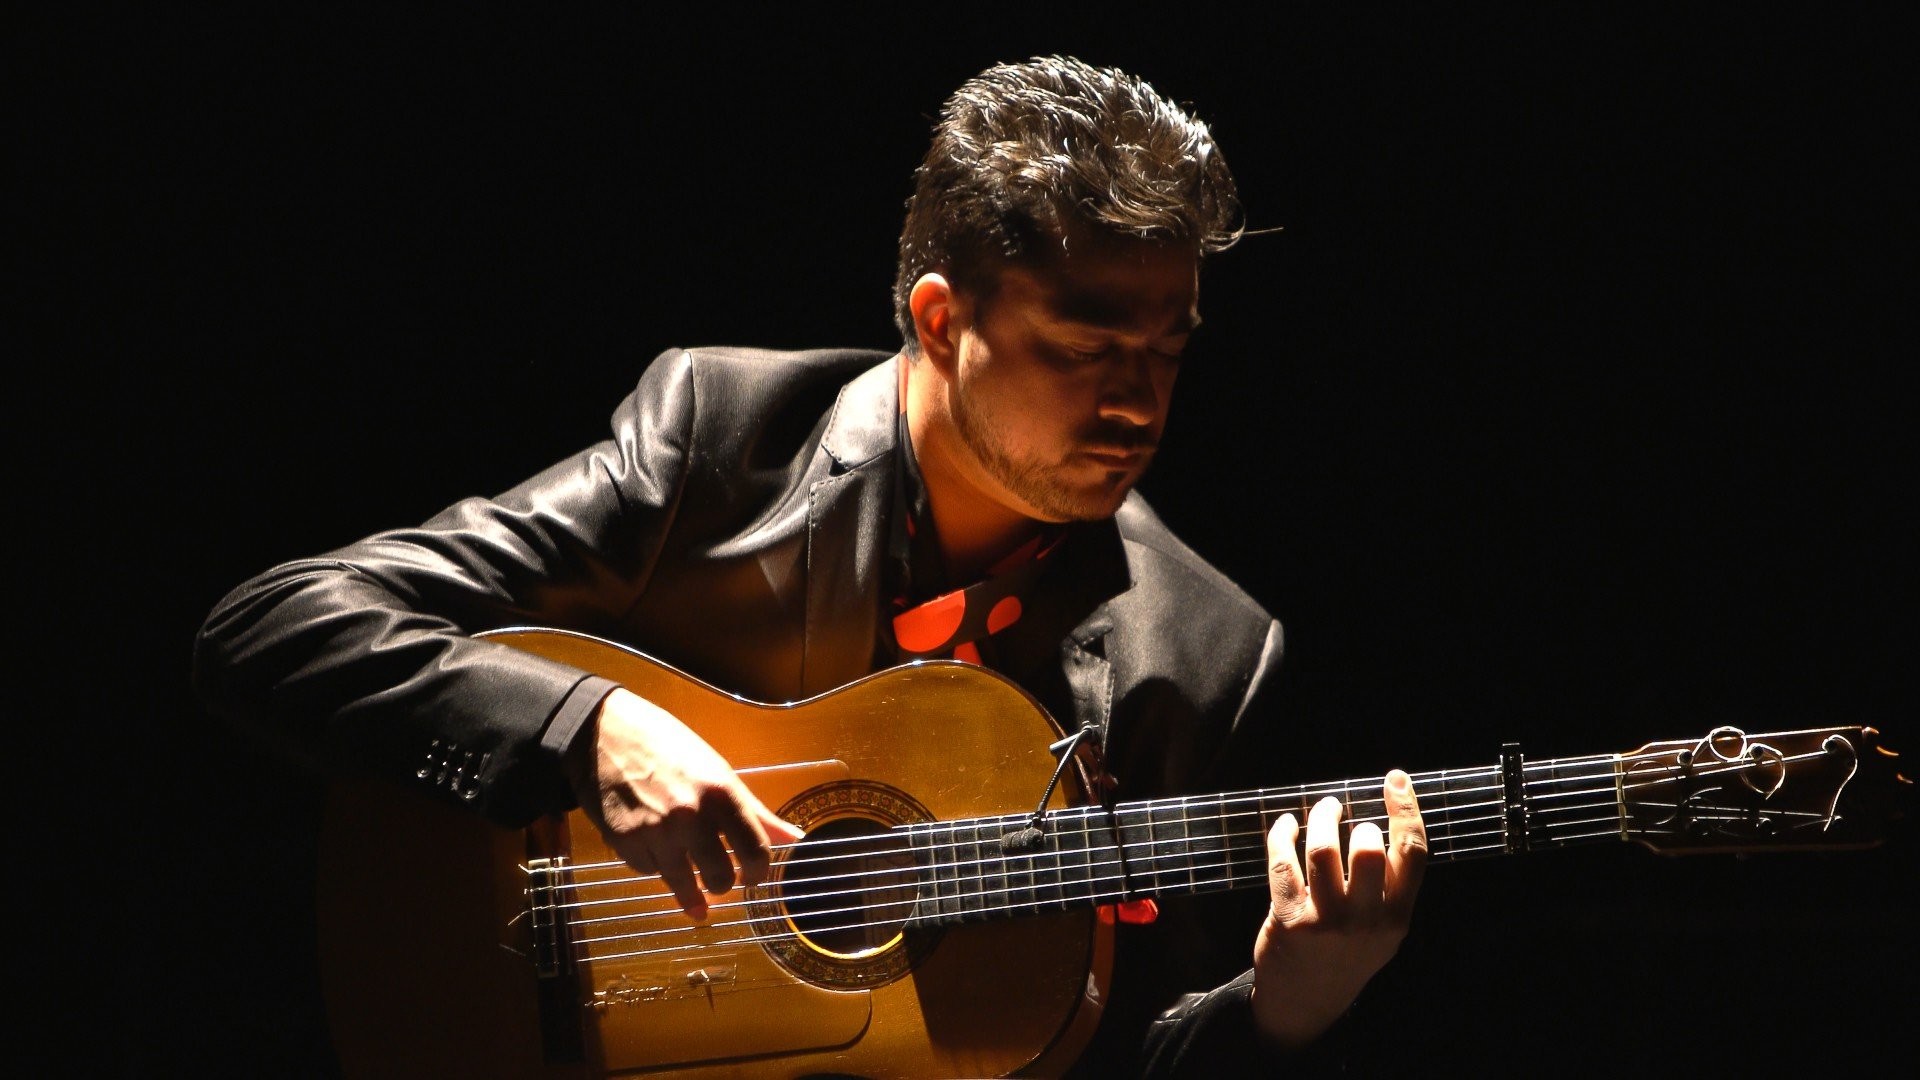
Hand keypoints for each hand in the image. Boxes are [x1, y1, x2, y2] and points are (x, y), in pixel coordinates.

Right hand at [566, 687, 804, 919]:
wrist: (603, 732)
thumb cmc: (668, 746)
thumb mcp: (717, 770)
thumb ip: (754, 811)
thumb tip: (794, 837)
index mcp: (722, 794)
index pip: (756, 850)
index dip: (759, 872)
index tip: (754, 878)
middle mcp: (691, 816)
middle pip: (720, 878)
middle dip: (723, 885)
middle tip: (721, 882)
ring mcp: (656, 832)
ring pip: (683, 884)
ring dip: (692, 893)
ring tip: (698, 902)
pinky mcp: (625, 842)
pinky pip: (650, 871)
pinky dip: (656, 866)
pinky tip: (656, 851)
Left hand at [1250, 770, 1426, 1048]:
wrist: (1306, 1002)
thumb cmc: (1347, 953)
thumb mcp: (1383, 930)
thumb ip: (1390, 886)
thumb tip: (1384, 819)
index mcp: (1397, 918)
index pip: (1412, 853)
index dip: (1406, 809)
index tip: (1395, 780)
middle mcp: (1366, 920)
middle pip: (1369, 848)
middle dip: (1356, 822)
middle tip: (1345, 816)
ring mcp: (1326, 920)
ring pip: (1323, 850)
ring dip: (1320, 818)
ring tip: (1323, 810)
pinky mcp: (1289, 918)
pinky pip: (1283, 862)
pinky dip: (1283, 834)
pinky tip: (1287, 826)